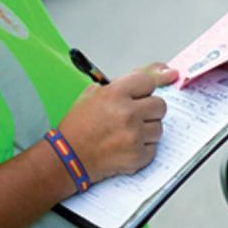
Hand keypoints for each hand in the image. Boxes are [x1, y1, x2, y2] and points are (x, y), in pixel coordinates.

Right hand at [58, 63, 178, 180]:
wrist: (68, 156)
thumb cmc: (79, 126)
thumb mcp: (93, 94)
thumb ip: (123, 83)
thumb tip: (159, 71)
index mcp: (115, 93)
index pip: (149, 82)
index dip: (144, 90)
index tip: (141, 95)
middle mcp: (127, 113)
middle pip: (159, 105)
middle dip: (148, 110)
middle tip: (133, 116)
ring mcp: (134, 135)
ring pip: (159, 127)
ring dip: (146, 131)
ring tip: (126, 133)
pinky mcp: (138, 156)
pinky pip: (154, 147)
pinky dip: (143, 149)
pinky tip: (126, 147)